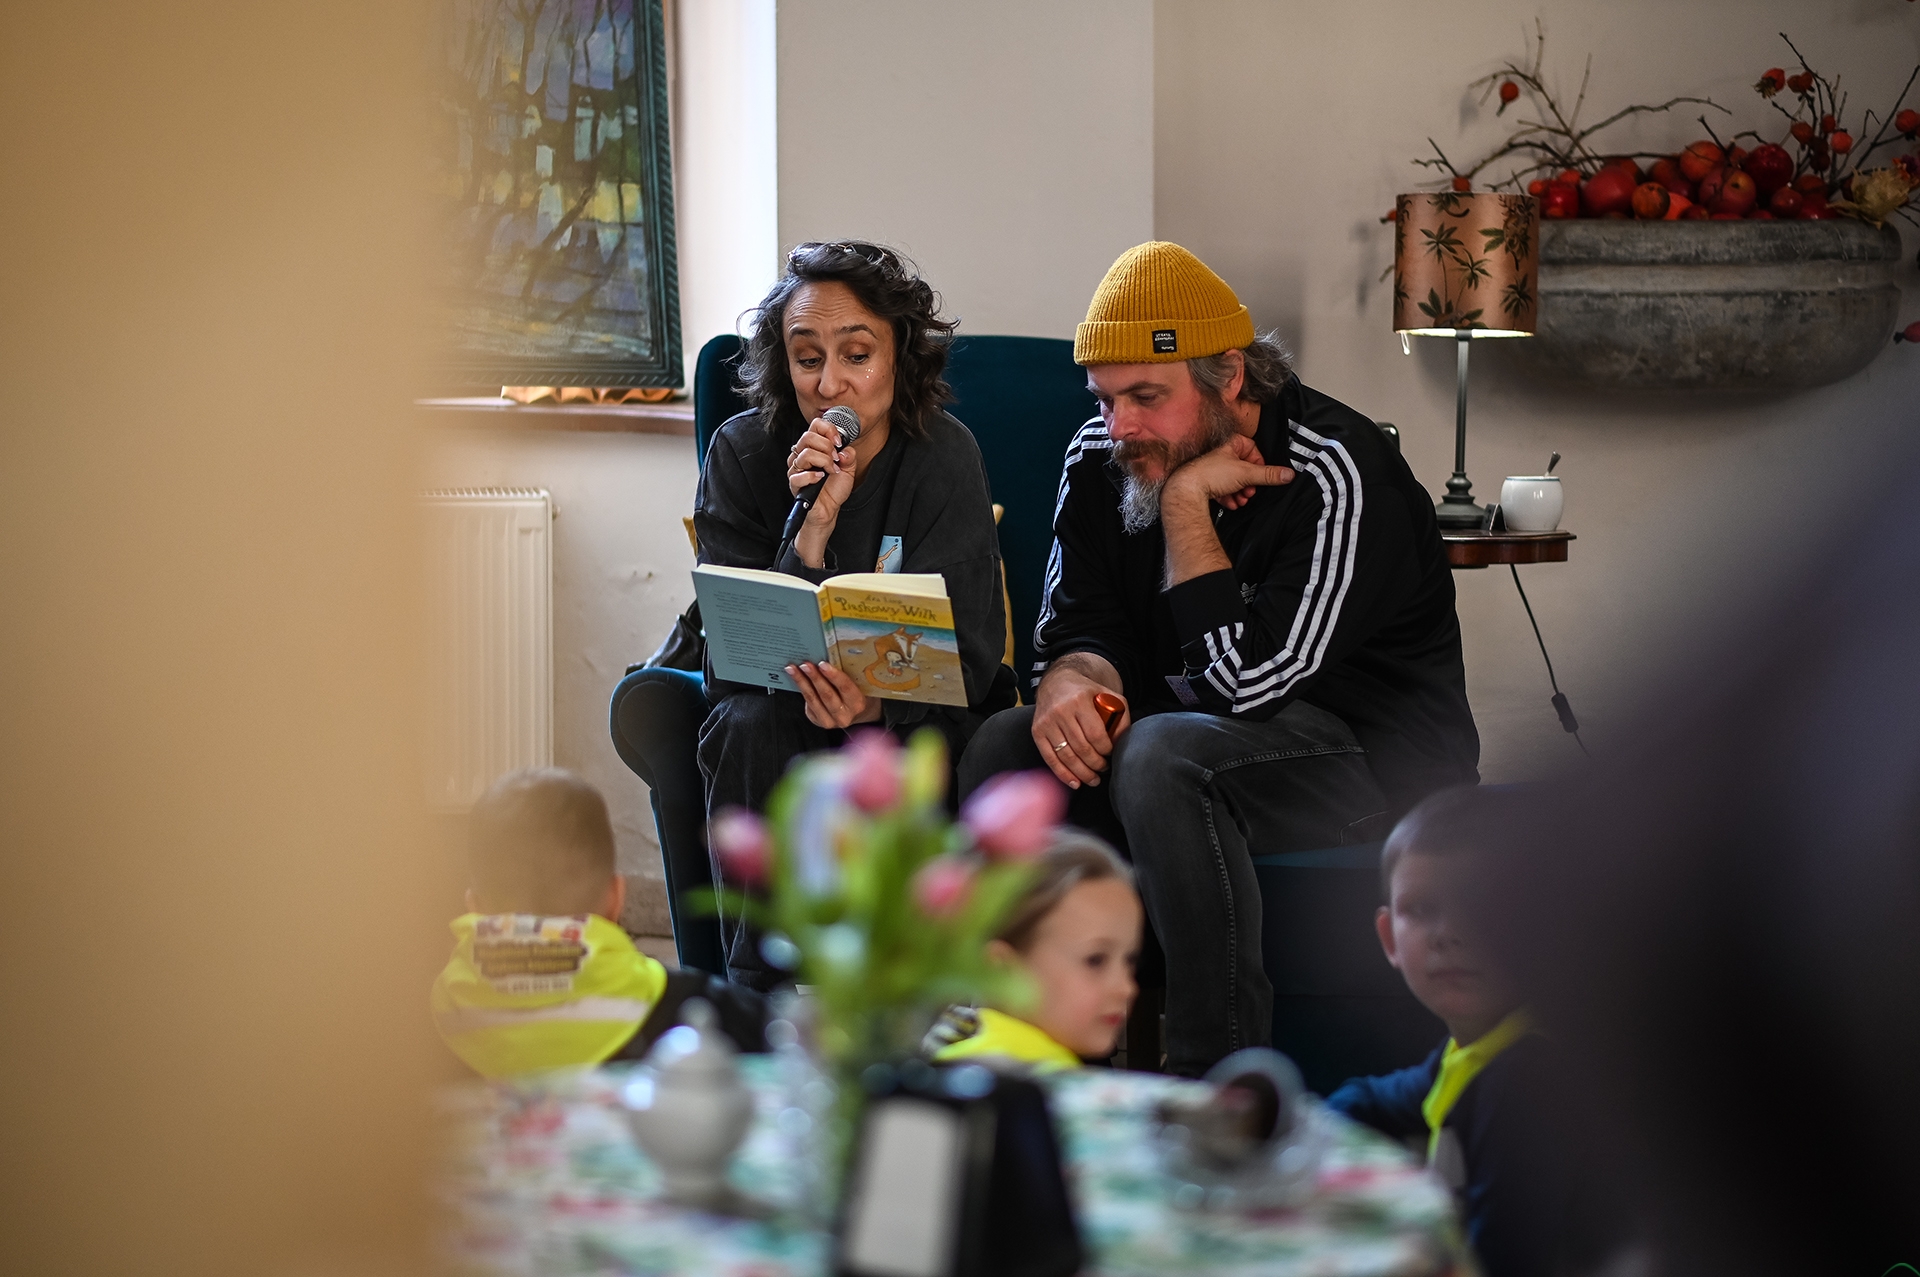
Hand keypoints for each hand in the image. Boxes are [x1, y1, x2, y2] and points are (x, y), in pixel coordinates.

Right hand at [787, 416, 856, 512]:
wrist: (829, 508)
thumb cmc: (834, 488)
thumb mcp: (849, 469)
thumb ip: (849, 455)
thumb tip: (845, 448)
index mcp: (814, 447)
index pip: (815, 425)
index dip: (829, 430)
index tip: (839, 442)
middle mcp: (802, 454)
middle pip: (808, 437)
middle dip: (827, 447)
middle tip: (835, 459)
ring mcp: (796, 468)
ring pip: (806, 454)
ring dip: (824, 461)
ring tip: (831, 471)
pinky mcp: (794, 482)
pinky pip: (799, 474)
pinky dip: (813, 476)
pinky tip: (820, 478)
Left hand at [787, 660, 880, 729]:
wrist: (851, 711)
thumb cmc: (854, 692)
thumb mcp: (857, 684)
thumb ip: (847, 674)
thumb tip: (828, 656)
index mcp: (858, 704)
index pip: (846, 688)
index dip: (834, 676)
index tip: (822, 664)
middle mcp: (844, 715)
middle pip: (827, 695)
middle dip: (815, 677)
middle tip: (805, 664)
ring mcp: (829, 721)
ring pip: (813, 699)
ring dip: (801, 682)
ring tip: (793, 669)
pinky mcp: (817, 720)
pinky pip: (808, 703)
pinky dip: (800, 688)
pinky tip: (795, 677)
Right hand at [1032, 663, 1129, 789]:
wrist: (1056, 682)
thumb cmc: (1085, 692)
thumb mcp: (1108, 695)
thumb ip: (1120, 716)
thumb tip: (1121, 743)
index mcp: (1080, 701)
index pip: (1096, 735)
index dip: (1106, 750)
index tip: (1110, 754)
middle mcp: (1061, 711)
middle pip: (1082, 748)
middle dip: (1096, 764)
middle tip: (1104, 768)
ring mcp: (1047, 722)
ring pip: (1066, 756)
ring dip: (1082, 773)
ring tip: (1093, 779)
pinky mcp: (1037, 731)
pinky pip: (1050, 758)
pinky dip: (1063, 774)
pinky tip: (1075, 782)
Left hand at [1165, 433, 1293, 512]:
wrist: (1186, 490)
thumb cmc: (1211, 475)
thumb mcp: (1246, 474)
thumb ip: (1268, 475)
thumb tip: (1288, 474)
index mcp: (1229, 444)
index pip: (1252, 448)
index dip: (1258, 463)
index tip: (1260, 474)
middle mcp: (1220, 454)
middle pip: (1243, 467)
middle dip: (1248, 483)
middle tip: (1249, 491)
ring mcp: (1212, 468)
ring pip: (1233, 480)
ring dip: (1239, 492)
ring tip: (1240, 499)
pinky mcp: (1205, 482)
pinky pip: (1221, 489)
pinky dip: (1228, 497)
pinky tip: (1229, 503)